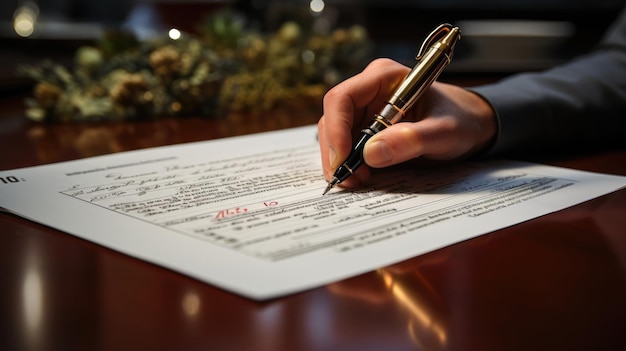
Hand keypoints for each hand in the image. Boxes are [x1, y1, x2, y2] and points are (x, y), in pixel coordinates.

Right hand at [318, 58, 497, 187]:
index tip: (342, 159)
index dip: (336, 129)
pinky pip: (346, 147)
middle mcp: (368, 91)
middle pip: (332, 119)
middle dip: (335, 152)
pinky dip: (348, 165)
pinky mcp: (365, 129)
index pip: (343, 98)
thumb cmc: (461, 119)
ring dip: (339, 161)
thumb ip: (413, 139)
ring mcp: (364, 111)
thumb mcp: (445, 131)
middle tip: (349, 180)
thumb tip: (372, 153)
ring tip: (357, 181)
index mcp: (383, 77)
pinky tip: (361, 178)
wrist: (469, 125)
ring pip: (334, 136)